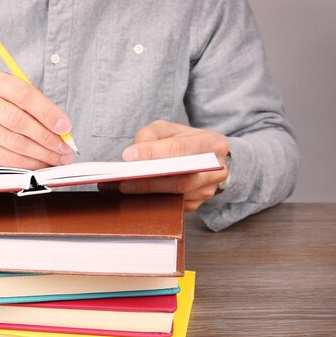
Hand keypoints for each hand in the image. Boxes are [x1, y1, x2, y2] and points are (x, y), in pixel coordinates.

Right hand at [0, 71, 73, 168]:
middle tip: (64, 148)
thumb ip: (36, 110)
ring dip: (41, 153)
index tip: (65, 127)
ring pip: (15, 141)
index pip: (23, 94)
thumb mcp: (12, 101)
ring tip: (57, 158)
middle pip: (19, 120)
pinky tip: (40, 164)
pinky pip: (6, 157)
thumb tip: (63, 131)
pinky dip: (28, 163)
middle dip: (47, 137)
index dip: (47, 112)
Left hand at [99, 120, 229, 211]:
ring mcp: (207, 190)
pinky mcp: (197, 204)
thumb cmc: (185, 141)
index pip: (180, 149)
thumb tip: (133, 155)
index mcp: (211, 143)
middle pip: (181, 179)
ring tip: (121, 188)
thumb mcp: (169, 129)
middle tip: (122, 180)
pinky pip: (172, 206)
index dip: (154, 153)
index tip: (129, 156)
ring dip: (147, 193)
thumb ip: (151, 135)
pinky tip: (132, 197)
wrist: (209, 159)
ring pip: (177, 195)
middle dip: (148, 180)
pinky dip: (151, 202)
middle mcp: (215, 169)